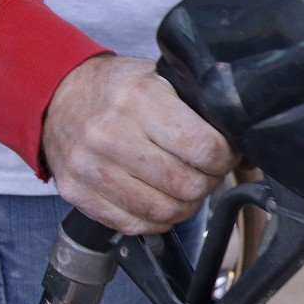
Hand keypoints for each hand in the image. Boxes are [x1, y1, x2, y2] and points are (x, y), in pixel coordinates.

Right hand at [42, 55, 235, 233]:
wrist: (59, 96)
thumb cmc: (119, 89)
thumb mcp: (160, 79)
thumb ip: (197, 108)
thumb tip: (245, 147)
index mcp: (140, 97)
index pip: (203, 147)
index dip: (224, 158)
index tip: (225, 154)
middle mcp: (112, 133)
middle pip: (187, 184)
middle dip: (208, 182)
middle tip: (207, 172)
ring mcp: (90, 166)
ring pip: (163, 211)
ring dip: (186, 206)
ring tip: (186, 188)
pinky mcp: (76, 193)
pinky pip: (133, 225)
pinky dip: (156, 221)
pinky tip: (160, 201)